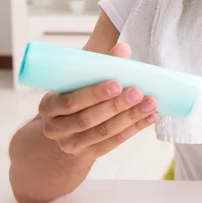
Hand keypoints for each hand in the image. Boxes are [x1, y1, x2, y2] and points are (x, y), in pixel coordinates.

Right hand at [37, 43, 158, 160]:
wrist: (65, 129)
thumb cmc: (75, 94)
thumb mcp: (78, 79)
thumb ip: (98, 64)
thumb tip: (123, 49)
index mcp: (49, 106)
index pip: (71, 102)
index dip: (94, 94)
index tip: (117, 83)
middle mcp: (56, 128)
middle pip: (88, 119)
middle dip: (116, 106)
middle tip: (138, 92)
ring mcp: (72, 144)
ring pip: (104, 132)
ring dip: (130, 117)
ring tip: (151, 103)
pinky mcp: (89, 154)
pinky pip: (114, 142)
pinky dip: (135, 128)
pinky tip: (151, 116)